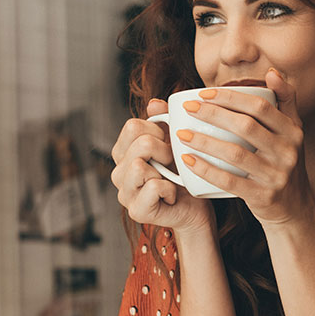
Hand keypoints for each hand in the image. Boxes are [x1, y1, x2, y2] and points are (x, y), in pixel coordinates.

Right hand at [111, 99, 214, 233]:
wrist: (196, 209)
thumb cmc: (184, 175)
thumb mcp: (174, 143)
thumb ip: (163, 121)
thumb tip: (155, 104)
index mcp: (123, 153)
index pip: (132, 126)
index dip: (157, 132)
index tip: (169, 145)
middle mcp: (118, 172)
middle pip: (140, 144)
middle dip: (165, 151)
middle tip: (172, 165)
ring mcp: (124, 193)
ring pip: (139, 166)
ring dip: (165, 171)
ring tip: (171, 180)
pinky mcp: (136, 211)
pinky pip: (152, 187)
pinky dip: (169, 189)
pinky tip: (171, 196)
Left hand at [175, 69, 314, 225]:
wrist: (295, 208)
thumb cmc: (284, 163)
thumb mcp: (292, 132)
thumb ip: (285, 100)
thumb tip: (271, 72)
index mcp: (293, 131)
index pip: (260, 106)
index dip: (230, 97)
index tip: (203, 93)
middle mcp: (288, 152)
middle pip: (246, 126)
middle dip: (213, 114)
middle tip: (188, 108)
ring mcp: (277, 175)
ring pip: (236, 153)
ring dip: (205, 141)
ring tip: (181, 133)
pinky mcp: (264, 196)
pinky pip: (231, 181)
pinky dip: (207, 170)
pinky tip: (188, 160)